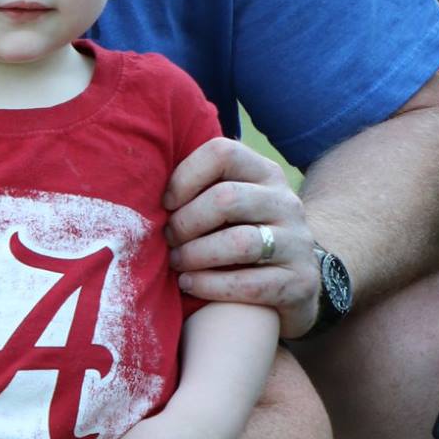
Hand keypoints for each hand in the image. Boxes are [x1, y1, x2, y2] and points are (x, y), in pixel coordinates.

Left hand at [165, 137, 318, 338]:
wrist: (293, 285)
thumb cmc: (240, 238)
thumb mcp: (229, 206)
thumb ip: (199, 189)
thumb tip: (139, 179)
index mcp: (264, 174)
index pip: (222, 153)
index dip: (184, 176)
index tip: (165, 203)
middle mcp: (285, 202)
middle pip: (226, 198)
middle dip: (185, 222)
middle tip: (167, 239)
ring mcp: (297, 243)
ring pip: (239, 242)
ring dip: (195, 255)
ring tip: (175, 263)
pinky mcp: (299, 282)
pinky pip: (249, 284)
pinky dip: (209, 285)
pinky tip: (188, 285)